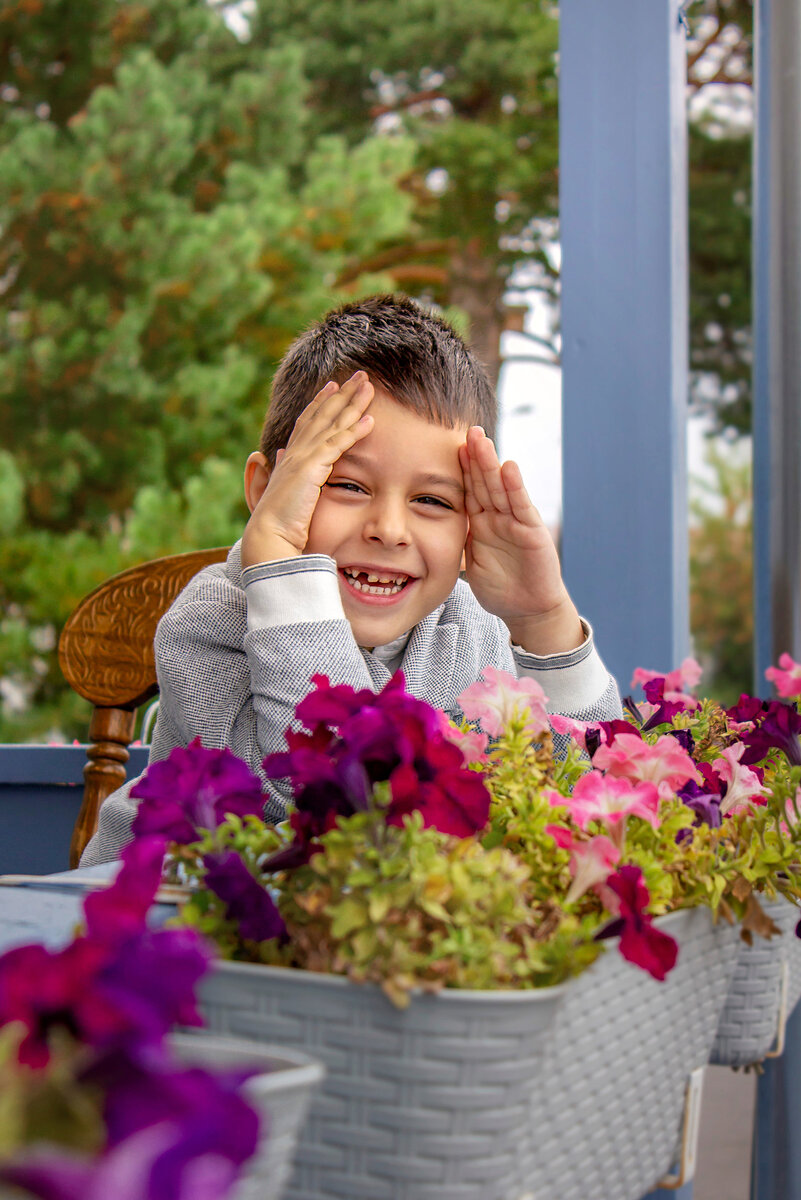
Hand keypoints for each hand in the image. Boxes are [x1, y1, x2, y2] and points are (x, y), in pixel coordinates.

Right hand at [242, 372, 373, 566]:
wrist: (269, 536)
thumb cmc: (277, 523)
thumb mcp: (282, 492)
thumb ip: (281, 472)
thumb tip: (273, 456)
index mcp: (290, 457)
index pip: (308, 422)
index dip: (321, 402)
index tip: (333, 386)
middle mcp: (295, 452)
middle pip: (322, 414)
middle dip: (342, 393)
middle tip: (359, 375)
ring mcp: (303, 458)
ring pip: (332, 423)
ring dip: (352, 403)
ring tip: (369, 386)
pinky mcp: (312, 468)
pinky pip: (338, 444)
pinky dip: (354, 431)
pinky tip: (370, 420)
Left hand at [459, 426, 583, 654]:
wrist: (527, 610)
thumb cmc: (499, 587)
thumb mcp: (469, 561)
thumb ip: (457, 541)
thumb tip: (424, 532)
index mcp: (482, 522)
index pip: (469, 489)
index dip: (461, 468)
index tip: (449, 444)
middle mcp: (499, 517)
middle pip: (484, 482)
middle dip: (476, 457)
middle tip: (468, 430)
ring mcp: (516, 522)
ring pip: (501, 488)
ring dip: (491, 464)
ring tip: (482, 439)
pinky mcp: (532, 533)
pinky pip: (521, 507)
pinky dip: (515, 488)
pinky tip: (508, 468)